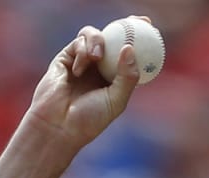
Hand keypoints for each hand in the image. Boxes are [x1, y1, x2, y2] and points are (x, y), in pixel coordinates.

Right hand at [25, 16, 148, 150]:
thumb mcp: (116, 101)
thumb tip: (130, 49)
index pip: (129, 53)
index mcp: (114, 78)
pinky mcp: (65, 58)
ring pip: (94, 35)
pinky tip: (79, 70)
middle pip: (113, 37)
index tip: (150, 28)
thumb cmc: (88, 120)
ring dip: (98, 40)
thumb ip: (127, 77)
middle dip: (125, 25)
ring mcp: (82, 61)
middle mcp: (99, 67)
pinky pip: (78, 43)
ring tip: (97, 57)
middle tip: (134, 21)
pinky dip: (82, 52)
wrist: (58, 126)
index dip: (140, 38)